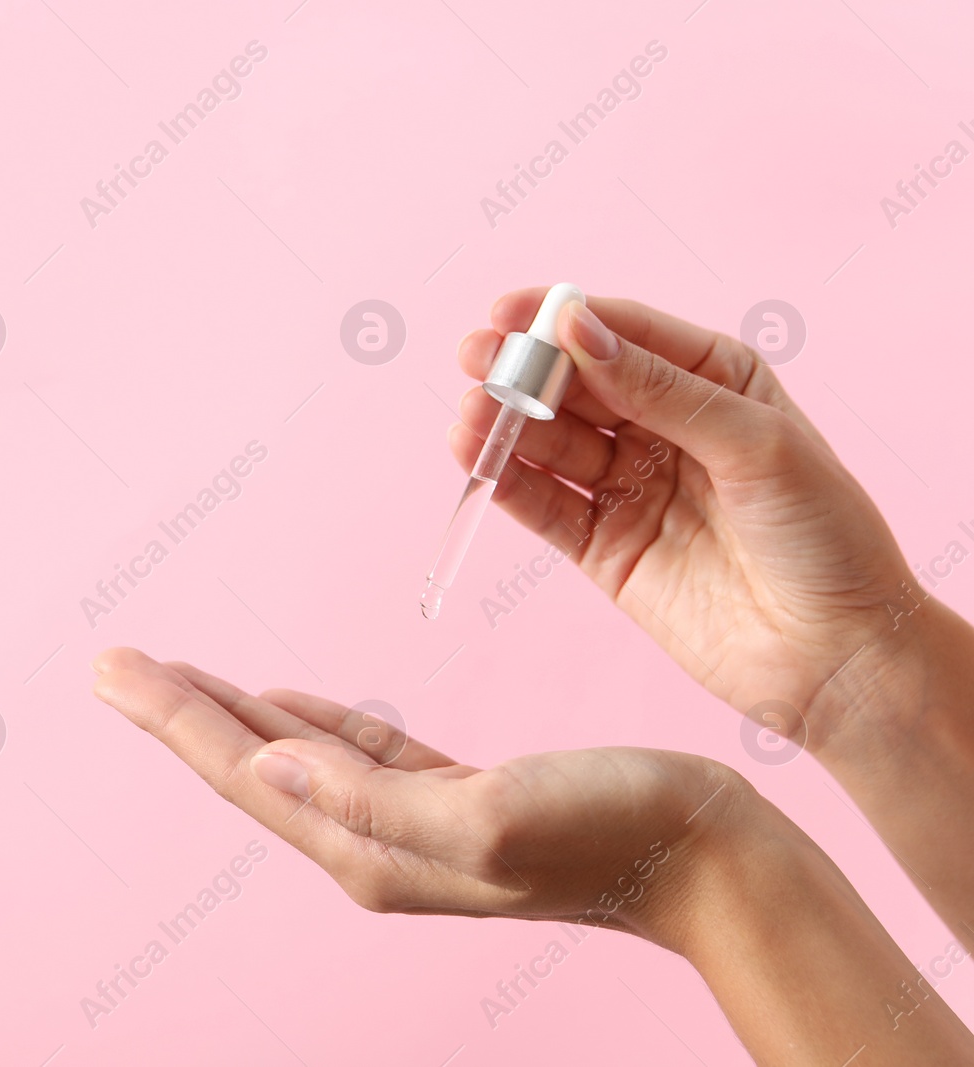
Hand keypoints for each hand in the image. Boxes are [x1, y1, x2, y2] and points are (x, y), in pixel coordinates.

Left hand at [90, 647, 737, 941]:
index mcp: (369, 846)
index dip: (173, 716)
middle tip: (115, 662)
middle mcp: (373, 842)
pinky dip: (304, 721)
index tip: (110, 666)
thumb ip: (371, 796)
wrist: (707, 859)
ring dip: (230, 712)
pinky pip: (351, 752)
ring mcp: (408, 822)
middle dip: (178, 710)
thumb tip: (268, 761)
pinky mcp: (448, 797)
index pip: (245, 771)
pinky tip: (277, 703)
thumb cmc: (612, 829)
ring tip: (173, 675)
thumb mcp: (488, 816)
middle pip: (250, 764)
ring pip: (293, 755)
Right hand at [452, 289, 922, 745]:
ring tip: (472, 415)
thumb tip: (578, 330)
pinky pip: (546, 506)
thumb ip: (660, 389)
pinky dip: (509, 483)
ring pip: (552, 443)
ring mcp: (630, 488)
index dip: (564, 319)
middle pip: (577, 386)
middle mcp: (665, 428)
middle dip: (524, 370)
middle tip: (476, 358)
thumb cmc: (826, 538)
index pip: (624, 335)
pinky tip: (477, 459)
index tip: (510, 313)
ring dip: (508, 425)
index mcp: (714, 383)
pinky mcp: (604, 547)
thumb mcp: (756, 443)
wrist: (837, 654)